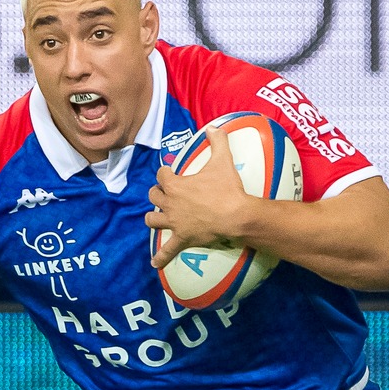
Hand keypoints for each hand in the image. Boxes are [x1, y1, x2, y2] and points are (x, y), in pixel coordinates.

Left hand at [145, 123, 258, 267]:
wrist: (236, 215)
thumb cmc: (227, 188)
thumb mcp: (222, 160)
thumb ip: (218, 140)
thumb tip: (214, 126)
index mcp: (175, 184)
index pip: (161, 175)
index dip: (164, 173)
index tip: (168, 172)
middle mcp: (170, 203)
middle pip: (153, 196)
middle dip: (157, 193)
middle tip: (164, 193)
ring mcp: (174, 222)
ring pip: (153, 220)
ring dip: (153, 217)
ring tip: (156, 217)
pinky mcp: (182, 238)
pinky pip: (167, 250)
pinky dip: (161, 257)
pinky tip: (154, 263)